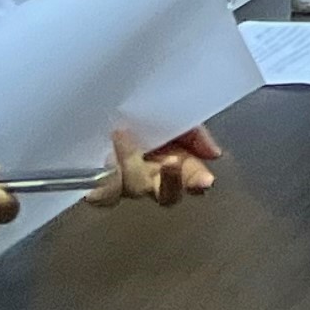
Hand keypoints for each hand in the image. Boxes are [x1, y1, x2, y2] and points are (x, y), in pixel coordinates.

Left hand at [87, 124, 220, 208]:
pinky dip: (107, 174)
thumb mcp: (172, 117)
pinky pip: (104, 192)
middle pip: (168, 195)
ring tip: (122, 133)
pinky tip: (106, 154)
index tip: (206, 181)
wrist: (95, 113)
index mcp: (174, 162)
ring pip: (136, 187)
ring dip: (133, 162)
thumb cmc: (137, 116)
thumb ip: (195, 134)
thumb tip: (214, 154)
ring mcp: (123, 187)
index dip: (198, 181)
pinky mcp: (97, 190)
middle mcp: (151, 180)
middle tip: (171, 161)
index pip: (192, 179)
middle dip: (172, 181)